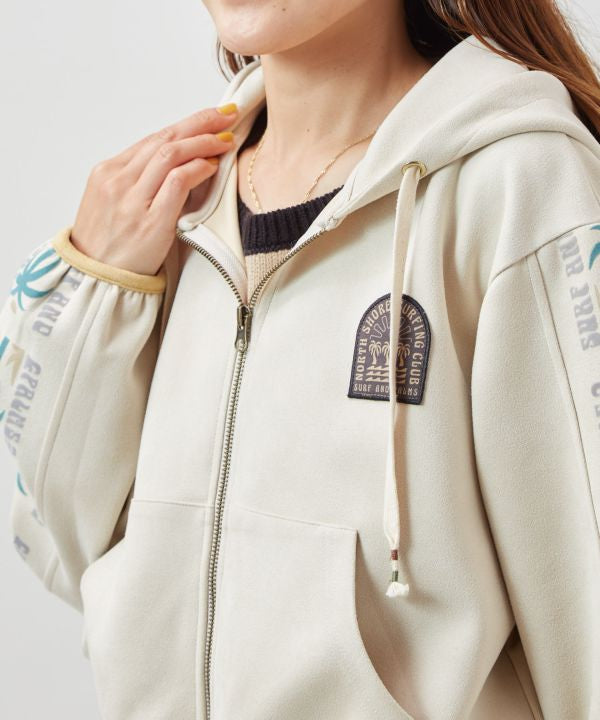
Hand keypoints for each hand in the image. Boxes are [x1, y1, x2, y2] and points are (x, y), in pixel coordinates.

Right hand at [70, 104, 237, 275]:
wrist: (95, 278)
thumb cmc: (108, 246)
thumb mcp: (114, 204)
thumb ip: (139, 183)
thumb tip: (176, 166)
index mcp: (108, 172)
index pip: (153, 139)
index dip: (185, 126)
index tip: (208, 118)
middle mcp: (118, 180)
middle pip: (164, 139)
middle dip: (199, 123)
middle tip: (226, 116)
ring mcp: (132, 200)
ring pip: (171, 154)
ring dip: (203, 142)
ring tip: (225, 139)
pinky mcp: (149, 221)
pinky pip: (177, 182)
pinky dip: (197, 168)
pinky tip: (212, 165)